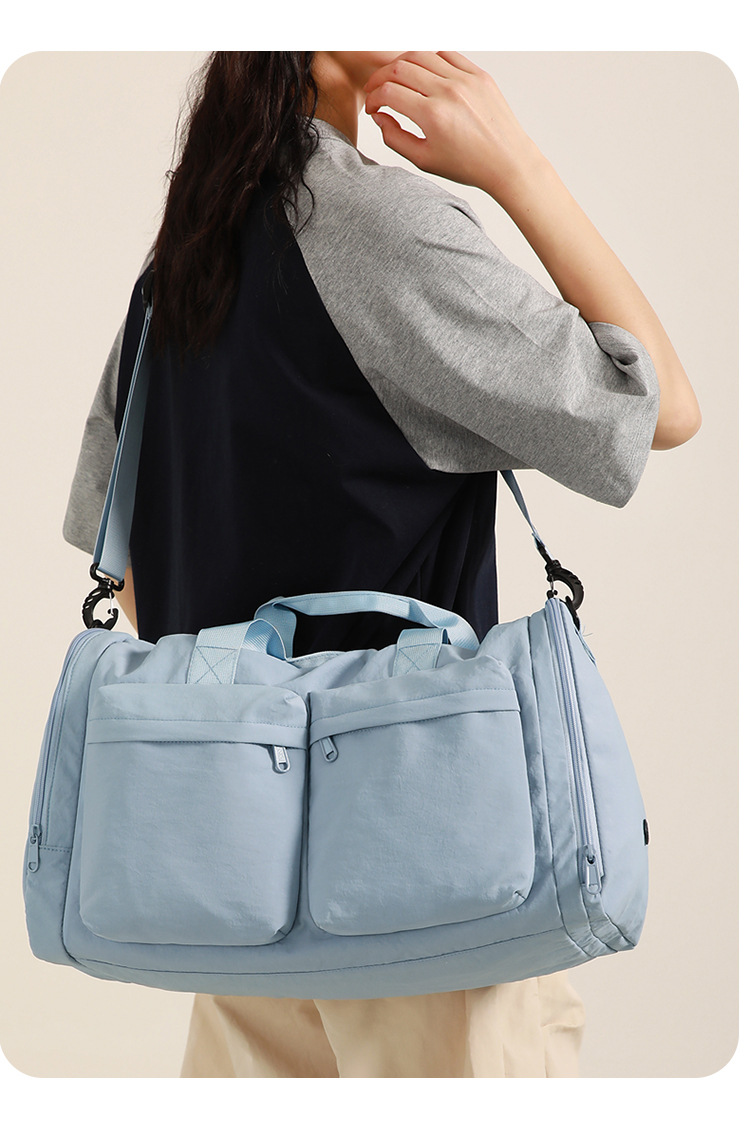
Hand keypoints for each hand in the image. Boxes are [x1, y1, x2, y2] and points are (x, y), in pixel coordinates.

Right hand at [362, 51, 537, 196]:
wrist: (507, 162)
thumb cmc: (469, 165)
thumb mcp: (424, 160)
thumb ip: (394, 138)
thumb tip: (380, 116)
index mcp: (433, 115)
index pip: (389, 92)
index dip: (373, 98)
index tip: (373, 107)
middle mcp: (449, 92)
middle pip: (400, 68)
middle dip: (380, 78)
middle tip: (377, 89)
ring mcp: (465, 80)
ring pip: (421, 55)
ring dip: (401, 65)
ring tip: (397, 80)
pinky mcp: (479, 75)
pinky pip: (446, 54)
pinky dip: (428, 60)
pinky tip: (423, 74)